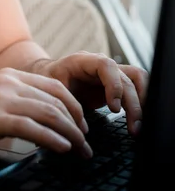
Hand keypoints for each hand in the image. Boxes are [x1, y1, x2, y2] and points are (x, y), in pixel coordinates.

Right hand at [0, 68, 92, 161]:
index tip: (82, 125)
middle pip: (55, 99)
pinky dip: (52, 139)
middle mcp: (8, 83)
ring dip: (70, 133)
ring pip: (48, 113)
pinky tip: (62, 149)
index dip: (73, 106)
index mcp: (10, 76)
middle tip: (86, 142)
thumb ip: (15, 102)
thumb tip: (43, 119)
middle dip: (76, 122)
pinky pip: (32, 127)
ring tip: (80, 149)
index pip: (53, 86)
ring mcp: (0, 99)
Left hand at [32, 51, 148, 135]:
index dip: (114, 85)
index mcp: (82, 61)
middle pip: (126, 77)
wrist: (48, 75)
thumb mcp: (50, 90)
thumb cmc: (48, 81)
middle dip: (133, 103)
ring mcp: (110, 72)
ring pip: (137, 79)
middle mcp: (100, 63)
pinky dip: (141, 101)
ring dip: (142, 102)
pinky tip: (138, 119)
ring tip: (139, 126)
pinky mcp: (116, 83)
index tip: (114, 108)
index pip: (106, 65)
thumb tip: (74, 129)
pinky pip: (136, 86)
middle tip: (133, 127)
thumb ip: (61, 105)